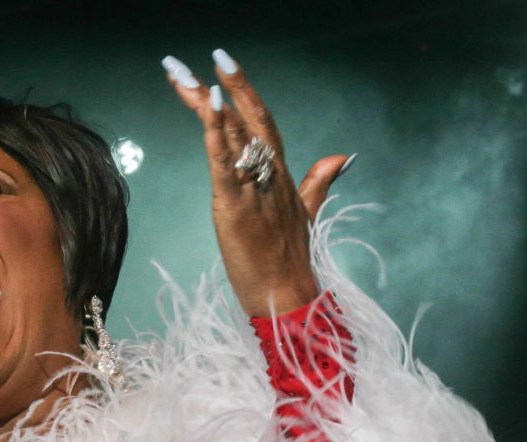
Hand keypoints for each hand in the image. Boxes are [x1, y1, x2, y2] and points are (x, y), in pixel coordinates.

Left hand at [162, 51, 352, 316]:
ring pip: (232, 135)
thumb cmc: (290, 260)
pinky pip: (225, 164)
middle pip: (246, 118)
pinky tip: (209, 108)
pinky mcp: (235, 207)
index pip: (263, 120)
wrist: (288, 297)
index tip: (221, 64)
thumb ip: (321, 182)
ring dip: (205, 103)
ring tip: (184, 75)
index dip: (244, 90)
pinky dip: (216, 135)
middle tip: (191, 59)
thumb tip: (342, 156)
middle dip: (221, 85)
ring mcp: (255, 188)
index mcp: (282, 173)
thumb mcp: (305, 214)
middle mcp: (270, 173)